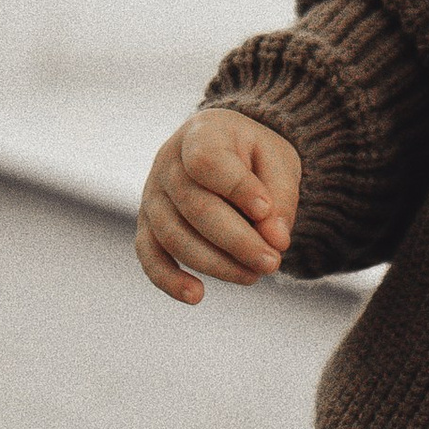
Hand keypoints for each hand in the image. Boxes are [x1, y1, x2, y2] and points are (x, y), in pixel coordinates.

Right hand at [137, 109, 299, 305]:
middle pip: (194, 206)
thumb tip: (275, 241)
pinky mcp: (147, 225)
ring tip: (255, 274)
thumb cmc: (255, 156)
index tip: (265, 210)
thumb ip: (281, 197)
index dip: (235, 188)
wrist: (229, 151)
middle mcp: (168, 162)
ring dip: (216, 264)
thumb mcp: (279, 162)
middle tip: (272, 262)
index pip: (207, 161)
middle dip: (237, 241)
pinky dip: (168, 279)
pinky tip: (197, 296)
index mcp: (201, 132)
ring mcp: (152, 194)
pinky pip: (149, 255)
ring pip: (174, 236)